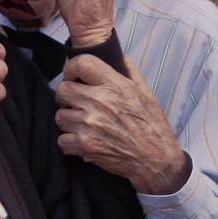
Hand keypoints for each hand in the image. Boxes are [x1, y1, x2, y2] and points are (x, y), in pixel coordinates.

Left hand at [54, 55, 189, 194]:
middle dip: (65, 96)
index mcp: (115, 85)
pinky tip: (81, 141)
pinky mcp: (86, 146)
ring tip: (80, 124)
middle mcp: (100, 102)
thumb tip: (122, 57)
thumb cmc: (153, 126)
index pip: (82, 63)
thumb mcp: (147, 95)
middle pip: (62, 89)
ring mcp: (91, 124)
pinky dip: (69, 142)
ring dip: (68, 120)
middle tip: (74, 103)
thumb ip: (132, 73)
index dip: (72, 68)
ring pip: (59, 115)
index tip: (73, 76)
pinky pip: (61, 140)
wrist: (157, 160)